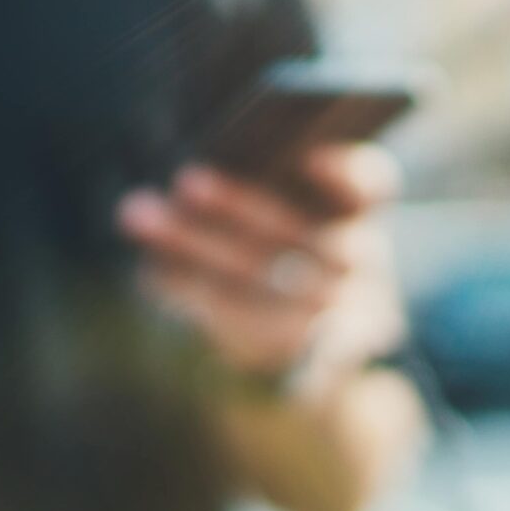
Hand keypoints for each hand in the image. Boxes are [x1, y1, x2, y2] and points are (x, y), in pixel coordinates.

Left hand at [116, 143, 407, 385]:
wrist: (297, 349)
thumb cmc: (277, 247)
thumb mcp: (284, 212)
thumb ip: (255, 182)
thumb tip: (189, 171)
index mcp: (360, 214)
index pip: (370, 187)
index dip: (344, 174)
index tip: (309, 157)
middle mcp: (358, 263)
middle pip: (300, 237)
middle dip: (239, 208)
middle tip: (186, 178)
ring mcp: (330, 315)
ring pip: (260, 280)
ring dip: (194, 244)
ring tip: (138, 213)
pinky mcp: (290, 353)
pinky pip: (236, 321)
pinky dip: (190, 291)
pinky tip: (149, 270)